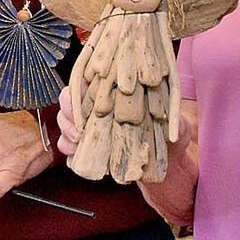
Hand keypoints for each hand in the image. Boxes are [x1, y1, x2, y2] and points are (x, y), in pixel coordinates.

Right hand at [56, 81, 191, 156]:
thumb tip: (163, 113)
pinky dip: (66, 145)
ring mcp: (91, 123)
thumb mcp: (174, 118)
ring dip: (65, 127)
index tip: (82, 97)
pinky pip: (67, 141)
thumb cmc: (170, 131)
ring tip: (77, 139)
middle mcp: (99, 103)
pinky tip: (73, 151)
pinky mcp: (89, 143)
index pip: (89, 80)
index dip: (80, 87)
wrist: (168, 159)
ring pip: (65, 117)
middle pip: (71, 97)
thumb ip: (169, 114)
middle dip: (68, 109)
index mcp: (115, 89)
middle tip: (80, 126)